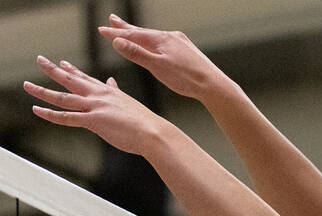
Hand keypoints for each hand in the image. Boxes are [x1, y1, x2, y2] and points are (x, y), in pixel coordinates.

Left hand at [25, 56, 167, 155]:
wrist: (154, 132)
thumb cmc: (146, 123)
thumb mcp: (130, 104)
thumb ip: (118, 93)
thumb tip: (113, 83)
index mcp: (110, 92)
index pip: (87, 78)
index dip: (73, 70)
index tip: (62, 63)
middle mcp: (100, 96)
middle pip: (71, 80)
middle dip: (53, 70)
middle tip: (40, 60)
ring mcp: (95, 107)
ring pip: (63, 97)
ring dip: (43, 91)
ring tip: (27, 85)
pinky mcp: (94, 121)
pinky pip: (67, 117)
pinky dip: (50, 114)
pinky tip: (37, 110)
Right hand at [99, 14, 225, 102]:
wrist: (214, 85)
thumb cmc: (187, 78)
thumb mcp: (157, 66)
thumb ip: (137, 54)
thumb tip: (117, 41)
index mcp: (162, 39)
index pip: (133, 34)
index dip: (116, 33)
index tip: (101, 30)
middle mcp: (171, 37)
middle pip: (144, 32)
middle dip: (127, 27)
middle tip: (112, 19)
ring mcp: (181, 43)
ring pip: (155, 38)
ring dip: (141, 35)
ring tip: (130, 32)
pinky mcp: (188, 52)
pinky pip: (166, 44)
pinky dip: (155, 43)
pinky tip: (156, 46)